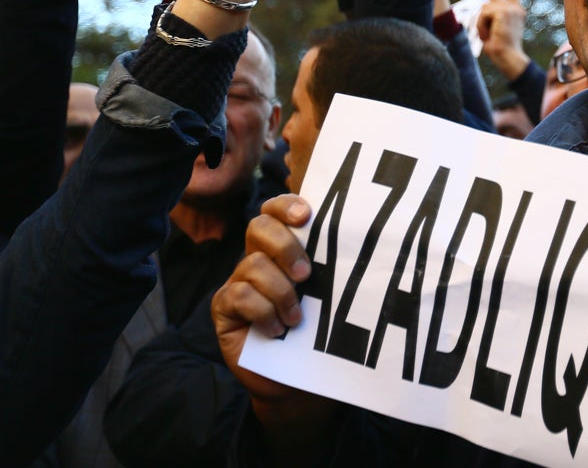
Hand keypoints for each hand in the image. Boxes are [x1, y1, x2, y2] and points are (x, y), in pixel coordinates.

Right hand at [212, 195, 338, 430]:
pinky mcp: (224, 308)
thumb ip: (331, 270)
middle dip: (285, 246)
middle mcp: (258, 259)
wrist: (295, 382)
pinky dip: (263, 312)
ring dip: (280, 292)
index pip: (275, 211)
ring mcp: (238, 282)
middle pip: (259, 226)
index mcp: (283, 248)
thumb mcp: (328, 298)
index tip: (307, 215)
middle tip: (306, 275)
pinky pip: (239, 295)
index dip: (286, 205)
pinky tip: (277, 330)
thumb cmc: (316, 335)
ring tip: (296, 318)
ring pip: (253, 265)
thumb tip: (363, 249)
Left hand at [477, 0, 530, 80]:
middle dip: (487, 12)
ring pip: (486, 5)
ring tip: (489, 34)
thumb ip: (498, 11)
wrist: (508, 59)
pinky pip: (483, 13)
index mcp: (519, 11)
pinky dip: (481, 25)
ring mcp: (511, 10)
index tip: (496, 14)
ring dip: (482, 20)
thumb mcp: (499, 26)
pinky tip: (488, 36)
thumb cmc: (501, 47)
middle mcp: (517, 9)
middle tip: (491, 29)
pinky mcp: (503, 13)